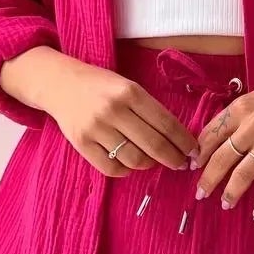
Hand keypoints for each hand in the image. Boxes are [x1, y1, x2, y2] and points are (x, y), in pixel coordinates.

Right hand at [40, 56, 199, 177]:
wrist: (59, 83)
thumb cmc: (101, 85)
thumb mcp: (127, 86)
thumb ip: (149, 109)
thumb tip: (177, 138)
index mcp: (130, 92)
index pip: (166, 123)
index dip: (184, 141)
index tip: (194, 151)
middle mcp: (113, 110)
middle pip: (153, 145)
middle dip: (174, 158)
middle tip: (182, 163)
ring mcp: (96, 128)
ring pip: (134, 159)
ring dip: (150, 164)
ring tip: (153, 160)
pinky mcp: (81, 144)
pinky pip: (112, 168)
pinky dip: (126, 170)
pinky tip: (130, 162)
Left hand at [188, 57, 253, 220]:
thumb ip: (240, 115)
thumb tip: (221, 137)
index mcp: (241, 107)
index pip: (211, 134)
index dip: (199, 153)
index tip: (192, 166)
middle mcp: (253, 125)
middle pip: (221, 158)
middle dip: (208, 179)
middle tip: (200, 194)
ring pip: (244, 174)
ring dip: (231, 192)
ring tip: (225, 204)